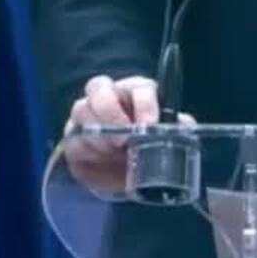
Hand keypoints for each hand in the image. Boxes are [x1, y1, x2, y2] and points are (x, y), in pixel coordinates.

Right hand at [62, 75, 193, 193]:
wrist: (120, 170)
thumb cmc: (144, 144)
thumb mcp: (164, 136)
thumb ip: (177, 128)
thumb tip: (184, 127)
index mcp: (136, 92)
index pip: (139, 87)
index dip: (145, 104)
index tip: (150, 126)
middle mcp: (109, 95)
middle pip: (99, 86)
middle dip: (110, 113)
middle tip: (122, 139)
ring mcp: (86, 113)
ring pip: (81, 109)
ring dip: (98, 134)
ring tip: (112, 152)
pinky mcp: (72, 135)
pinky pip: (72, 137)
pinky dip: (85, 149)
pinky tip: (99, 159)